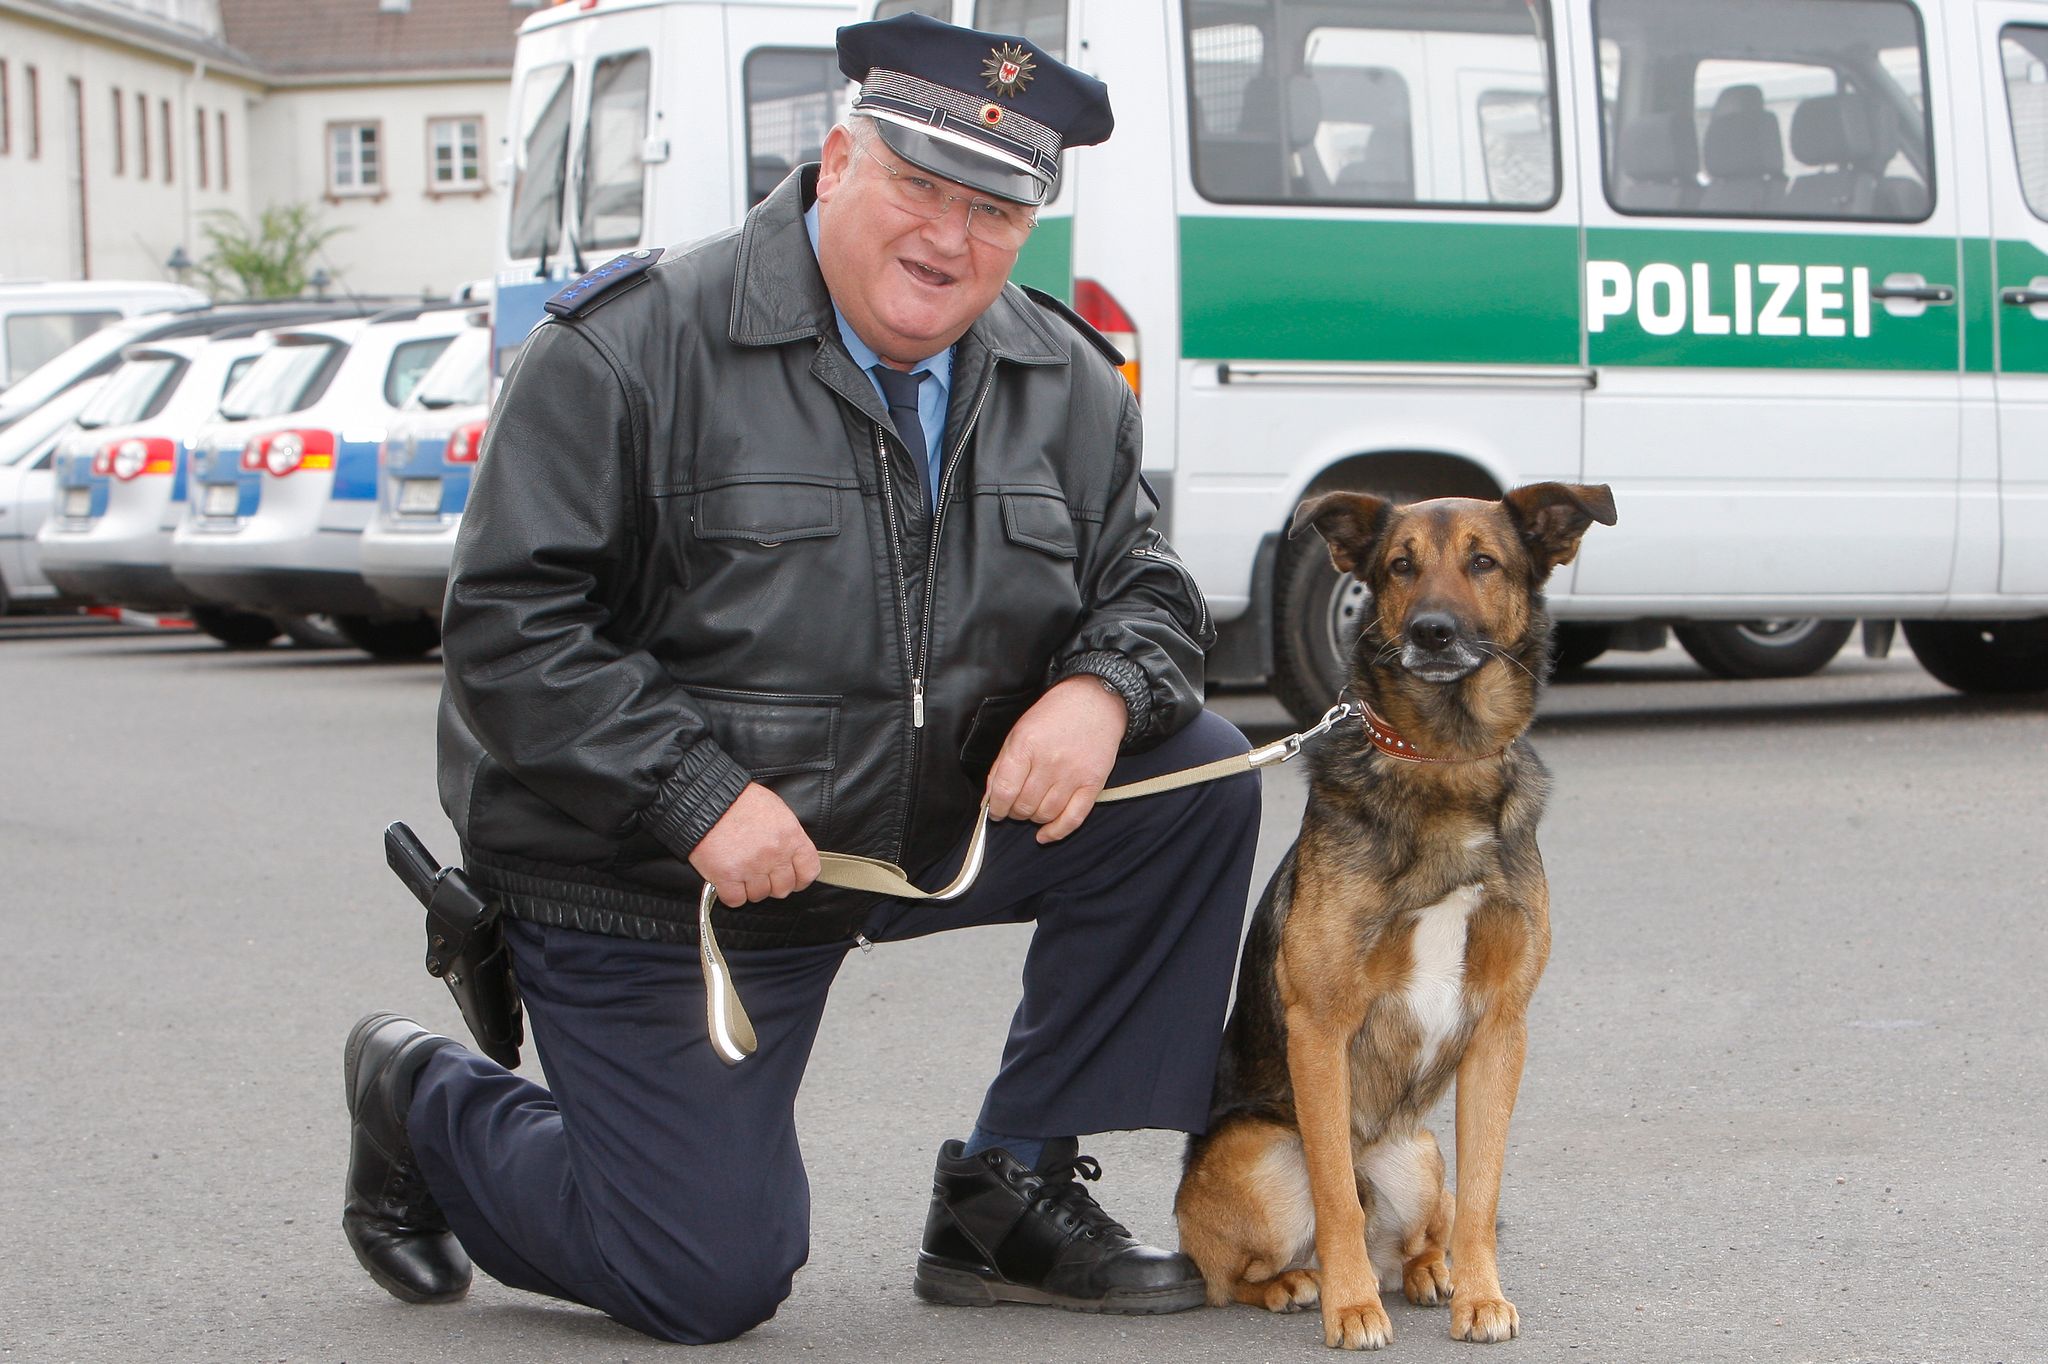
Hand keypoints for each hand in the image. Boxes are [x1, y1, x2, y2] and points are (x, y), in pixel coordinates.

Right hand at [688, 783, 821, 907]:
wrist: (707, 799)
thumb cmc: (739, 800)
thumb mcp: (776, 810)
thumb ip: (787, 835)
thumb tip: (791, 855)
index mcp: (790, 836)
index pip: (809, 870)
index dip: (800, 878)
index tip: (793, 878)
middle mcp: (774, 854)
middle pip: (783, 888)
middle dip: (772, 884)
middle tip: (760, 873)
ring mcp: (751, 867)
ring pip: (759, 895)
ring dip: (750, 888)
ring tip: (741, 872)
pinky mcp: (727, 876)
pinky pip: (735, 900)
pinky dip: (731, 894)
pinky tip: (728, 881)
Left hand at [985, 676, 1126, 843]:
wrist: (1095, 701)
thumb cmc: (1054, 714)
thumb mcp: (1019, 731)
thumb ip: (1002, 765)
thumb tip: (989, 799)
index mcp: (1026, 745)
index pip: (1004, 790)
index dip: (996, 807)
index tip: (995, 811)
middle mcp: (1050, 761)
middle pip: (1024, 806)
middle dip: (1015, 812)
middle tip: (1015, 807)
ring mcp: (1073, 774)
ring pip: (1045, 814)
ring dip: (1034, 818)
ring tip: (1032, 809)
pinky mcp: (1093, 783)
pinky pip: (1073, 818)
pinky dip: (1057, 832)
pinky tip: (1045, 835)